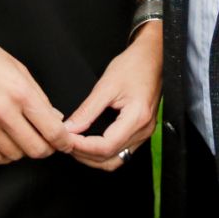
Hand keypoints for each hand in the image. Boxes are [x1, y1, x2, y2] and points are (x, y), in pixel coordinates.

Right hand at [0, 21, 72, 164]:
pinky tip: (5, 143)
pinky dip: (3, 156)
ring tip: (23, 137)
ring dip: (24, 150)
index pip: (52, 131)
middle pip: (36, 149)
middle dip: (47, 149)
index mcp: (20, 93)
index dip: (64, 142)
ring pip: (15, 156)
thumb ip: (39, 97)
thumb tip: (55, 119)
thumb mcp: (19, 69)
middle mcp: (2, 112)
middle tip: (46, 141)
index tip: (65, 142)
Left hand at [64, 23, 161, 170]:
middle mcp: (143, 130)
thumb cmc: (134, 65)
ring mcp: (144, 132)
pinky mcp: (141, 131)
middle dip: (84, 155)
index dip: (82, 147)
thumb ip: (88, 109)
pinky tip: (90, 144)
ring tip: (76, 146)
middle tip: (66, 144)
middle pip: (110, 158)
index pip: (106, 146)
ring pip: (116, 160)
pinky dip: (104, 153)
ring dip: (94, 158)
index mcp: (137, 118)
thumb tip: (70, 127)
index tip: (66, 139)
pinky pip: (122, 151)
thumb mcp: (106, 84)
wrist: (152, 57)